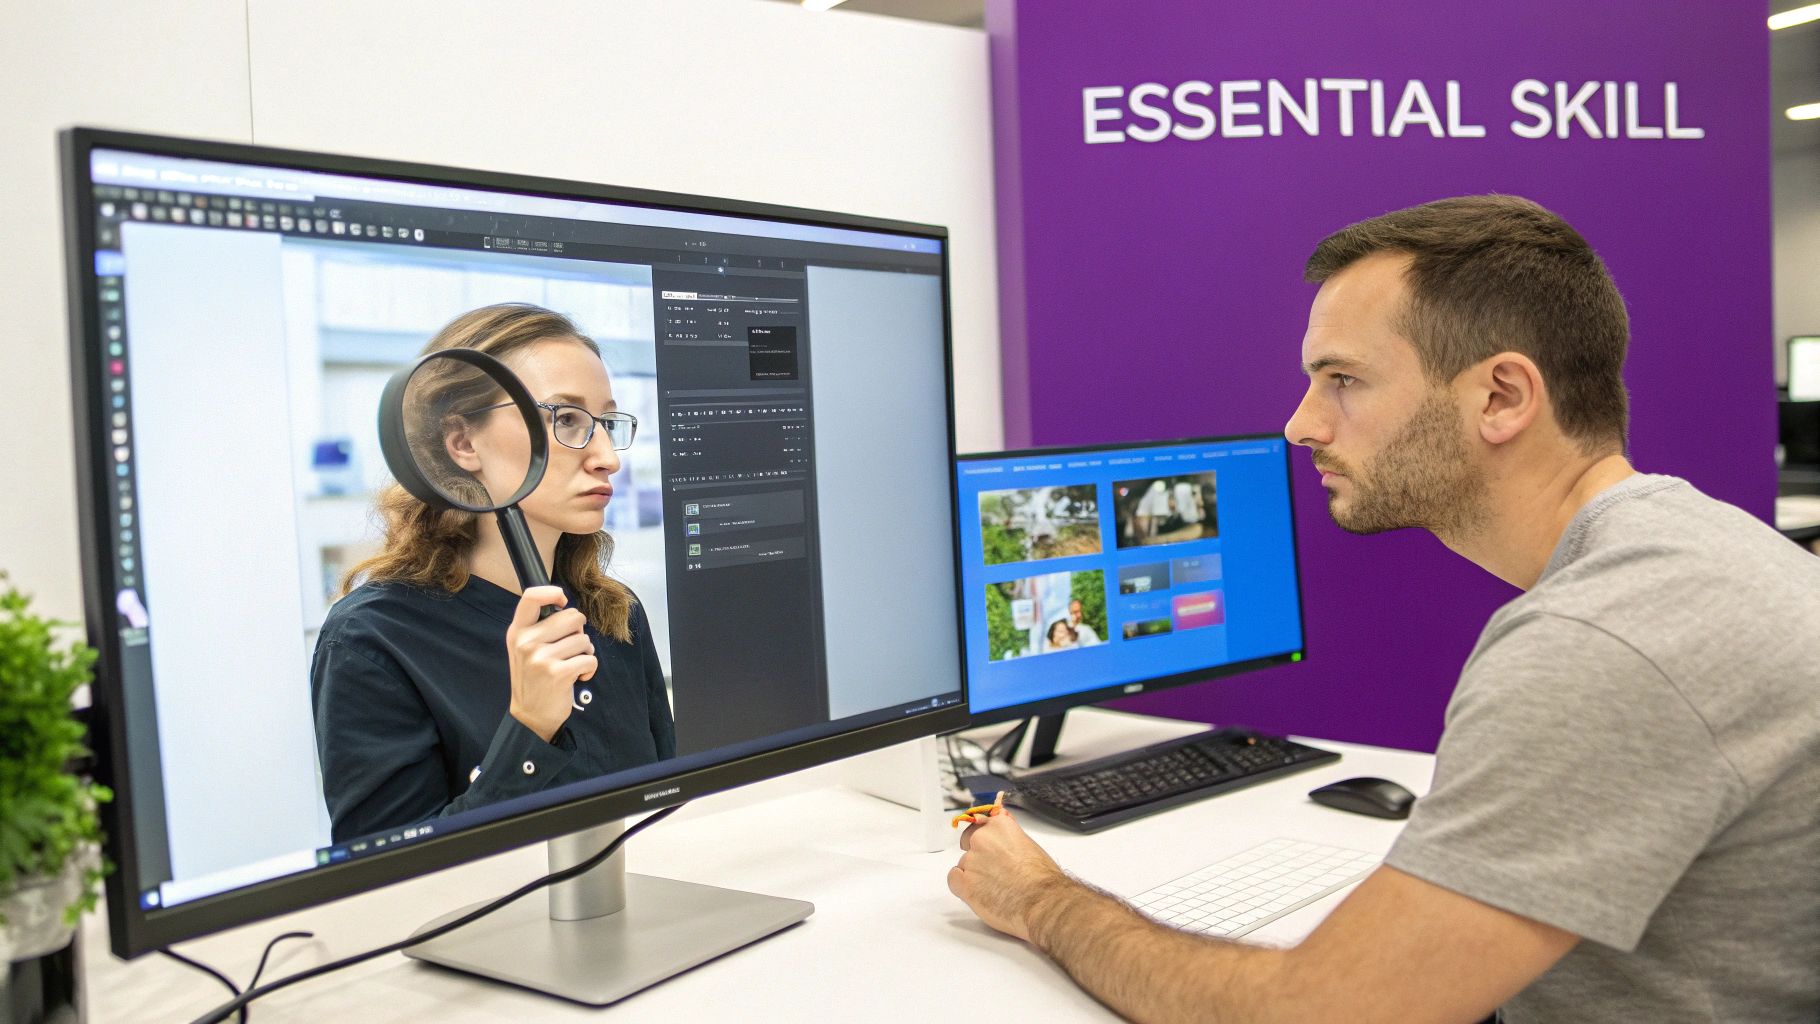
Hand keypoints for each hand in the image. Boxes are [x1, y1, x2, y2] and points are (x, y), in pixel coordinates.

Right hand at [504, 585, 595, 742]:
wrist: (531, 715)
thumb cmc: (534, 677)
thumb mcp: (524, 648)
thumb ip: (539, 625)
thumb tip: (566, 605)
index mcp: (517, 631)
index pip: (531, 597)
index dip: (552, 592)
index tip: (562, 602)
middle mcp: (526, 642)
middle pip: (572, 616)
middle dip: (579, 631)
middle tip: (571, 647)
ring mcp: (541, 658)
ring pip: (584, 639)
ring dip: (585, 652)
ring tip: (573, 664)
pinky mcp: (558, 673)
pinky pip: (590, 658)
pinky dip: (590, 668)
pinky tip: (578, 676)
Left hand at [947, 809, 1071, 942]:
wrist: (1043, 902)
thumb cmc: (1043, 879)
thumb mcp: (1029, 846)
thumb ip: (1009, 838)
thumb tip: (1002, 839)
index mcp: (999, 826)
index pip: (980, 824)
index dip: (986, 840)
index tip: (991, 850)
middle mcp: (981, 839)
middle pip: (968, 843)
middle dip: (977, 856)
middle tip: (993, 872)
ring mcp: (971, 861)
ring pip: (964, 865)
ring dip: (974, 875)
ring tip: (995, 889)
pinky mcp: (964, 883)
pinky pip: (953, 879)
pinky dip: (962, 887)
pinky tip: (979, 892)